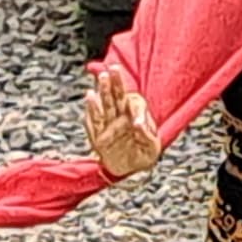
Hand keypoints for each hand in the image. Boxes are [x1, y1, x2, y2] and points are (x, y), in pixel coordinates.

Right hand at [82, 60, 164, 179]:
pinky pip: (94, 122)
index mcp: (136, 116)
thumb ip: (146, 135)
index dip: (136, 108)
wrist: (129, 171)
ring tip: (102, 77)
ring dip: (103, 91)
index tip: (137, 121)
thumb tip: (137, 124)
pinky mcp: (99, 137)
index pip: (135, 104)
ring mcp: (109, 126)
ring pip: (105, 106)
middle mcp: (121, 117)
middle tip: (112, 69)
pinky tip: (90, 98)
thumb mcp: (152, 148)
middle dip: (115, 83)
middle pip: (117, 97)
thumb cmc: (143, 155)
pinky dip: (92, 111)